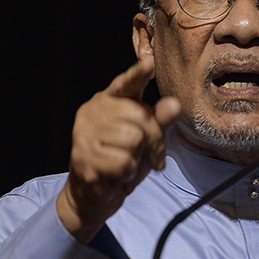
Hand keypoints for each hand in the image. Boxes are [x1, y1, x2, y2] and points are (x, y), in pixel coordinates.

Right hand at [56, 57, 180, 242]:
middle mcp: (93, 111)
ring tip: (124, 164)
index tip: (149, 62)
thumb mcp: (146, 141)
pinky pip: (124, 162)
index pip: (126, 83)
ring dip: (137, 159)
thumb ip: (159, 122)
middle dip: (153, 141)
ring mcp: (85, 134)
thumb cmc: (120, 162)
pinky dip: (127, 173)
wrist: (92, 196)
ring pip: (134, 140)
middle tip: (145, 156)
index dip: (138, 73)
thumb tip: (173, 104)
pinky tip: (114, 175)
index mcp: (109, 101)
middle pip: (141, 117)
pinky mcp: (84, 157)